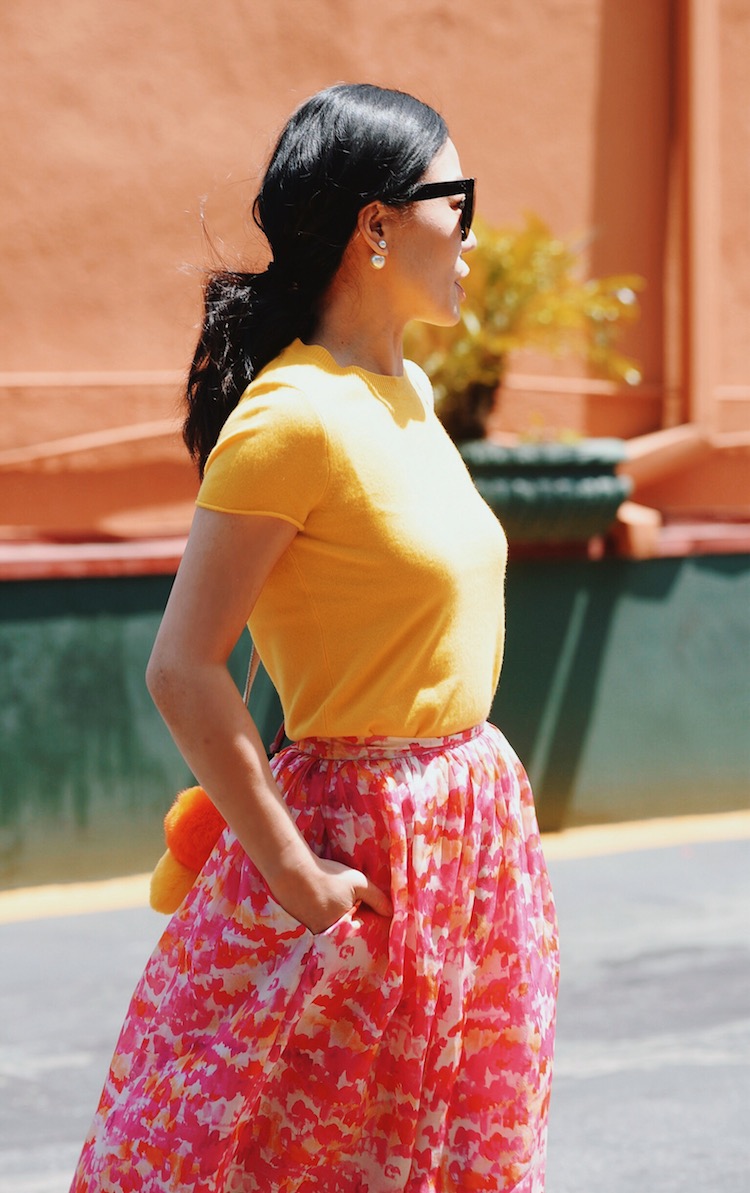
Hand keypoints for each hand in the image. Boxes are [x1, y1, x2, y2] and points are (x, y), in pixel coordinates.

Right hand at [271, 854, 392, 934]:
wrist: (292, 871)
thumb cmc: (328, 876)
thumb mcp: (358, 882)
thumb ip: (377, 898)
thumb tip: (394, 913)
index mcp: (342, 929)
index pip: (359, 933)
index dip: (364, 922)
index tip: (365, 911)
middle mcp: (326, 937)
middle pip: (344, 934)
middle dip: (349, 924)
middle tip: (347, 905)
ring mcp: (310, 933)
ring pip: (329, 931)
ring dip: (333, 921)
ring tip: (332, 902)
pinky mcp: (299, 926)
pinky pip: (315, 926)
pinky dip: (319, 917)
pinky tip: (318, 902)